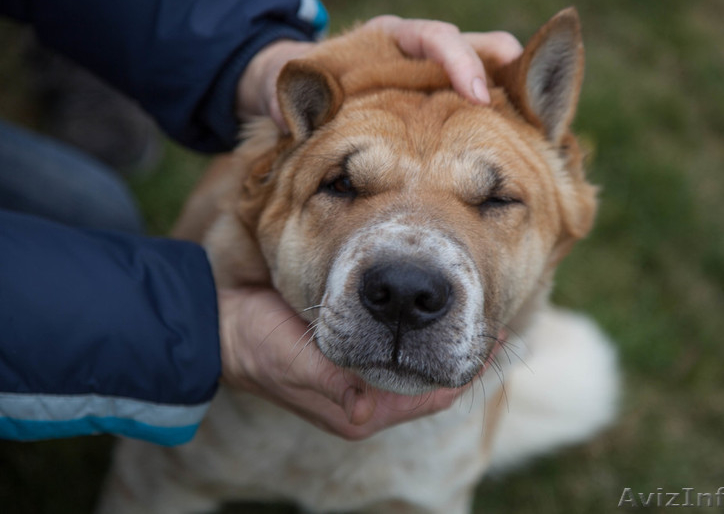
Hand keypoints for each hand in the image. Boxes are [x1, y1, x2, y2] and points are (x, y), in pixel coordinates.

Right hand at [218, 287, 478, 439]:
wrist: (223, 329)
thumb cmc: (257, 346)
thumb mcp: (295, 363)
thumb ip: (332, 385)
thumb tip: (365, 409)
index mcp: (361, 412)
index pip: (432, 397)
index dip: (469, 371)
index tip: (499, 339)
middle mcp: (366, 402)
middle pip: (431, 384)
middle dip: (462, 357)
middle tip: (495, 321)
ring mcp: (360, 382)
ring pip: (417, 367)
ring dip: (444, 345)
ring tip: (473, 313)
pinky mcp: (351, 359)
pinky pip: (398, 352)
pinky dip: (420, 337)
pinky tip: (431, 312)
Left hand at [236, 16, 522, 130]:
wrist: (296, 92)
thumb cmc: (299, 90)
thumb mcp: (293, 89)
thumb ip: (298, 99)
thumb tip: (295, 110)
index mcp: (387, 40)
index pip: (433, 38)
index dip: (458, 62)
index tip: (476, 94)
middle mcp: (417, 51)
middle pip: (474, 47)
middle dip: (502, 73)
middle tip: (527, 105)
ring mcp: (431, 73)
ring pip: (483, 72)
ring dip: (506, 96)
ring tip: (535, 127)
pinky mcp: (438, 99)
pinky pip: (474, 102)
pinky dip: (496, 117)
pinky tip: (516, 143)